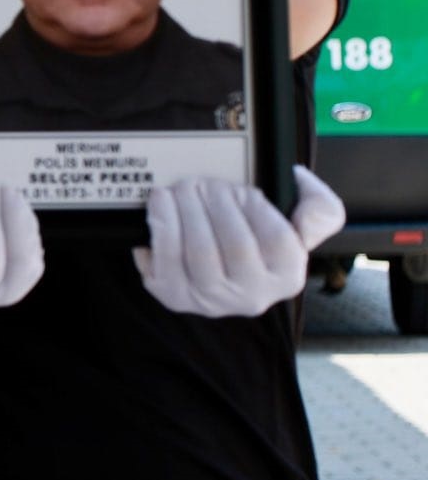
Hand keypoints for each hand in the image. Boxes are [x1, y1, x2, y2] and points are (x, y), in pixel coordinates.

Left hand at [134, 167, 344, 318]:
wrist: (210, 265)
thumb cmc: (254, 240)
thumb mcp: (295, 226)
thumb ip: (318, 209)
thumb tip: (300, 178)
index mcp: (288, 277)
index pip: (278, 240)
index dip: (256, 208)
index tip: (240, 189)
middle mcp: (252, 297)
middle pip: (236, 245)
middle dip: (216, 203)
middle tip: (201, 181)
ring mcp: (212, 301)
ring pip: (199, 252)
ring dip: (186, 211)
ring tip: (180, 189)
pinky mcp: (174, 297)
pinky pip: (165, 261)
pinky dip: (161, 227)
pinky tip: (160, 204)